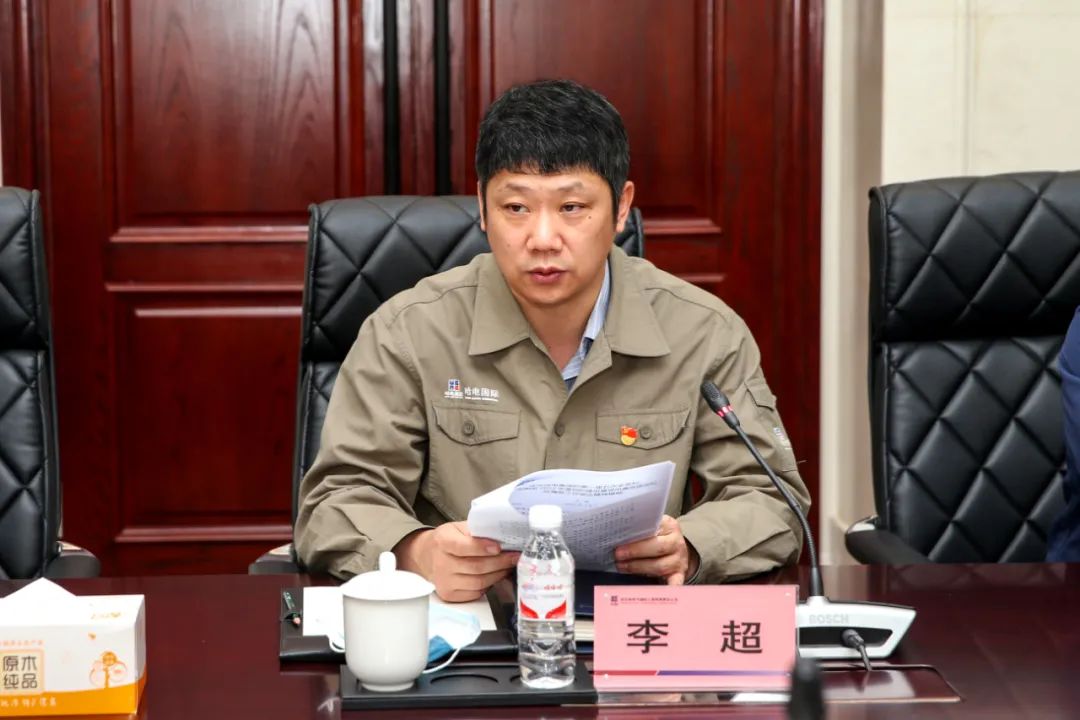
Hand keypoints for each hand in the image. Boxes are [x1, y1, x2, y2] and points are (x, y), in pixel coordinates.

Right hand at [394, 522, 518, 601]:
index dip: (482, 548)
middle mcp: (441, 563)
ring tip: (508, 566)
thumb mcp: (458, 527)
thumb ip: (477, 530)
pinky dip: (489, 585)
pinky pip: (475, 593)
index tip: (499, 547)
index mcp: (443, 541)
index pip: (463, 547)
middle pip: (476, 567)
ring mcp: (444, 582)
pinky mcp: (449, 595)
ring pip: (478, 582)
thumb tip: (503, 535)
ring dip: (498, 574)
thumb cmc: (448, 539)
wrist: (426, 556)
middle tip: (514, 557)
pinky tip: (496, 576)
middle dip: (500, 562)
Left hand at [614, 515, 699, 584]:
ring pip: (659, 566)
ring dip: (638, 568)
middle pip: (657, 547)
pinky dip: (664, 588)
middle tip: (617, 555)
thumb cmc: (657, 539)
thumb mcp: (652, 529)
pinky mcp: (679, 576)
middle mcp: (676, 543)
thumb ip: (639, 530)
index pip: (652, 527)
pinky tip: (650, 591)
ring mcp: (679, 561)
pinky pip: (674, 584)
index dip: (635, 535)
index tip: (619, 539)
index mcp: (669, 526)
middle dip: (635, 552)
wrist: (676, 551)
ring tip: (622, 567)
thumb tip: (615, 536)